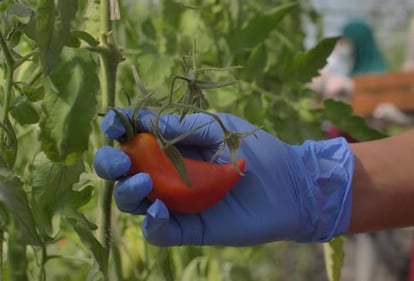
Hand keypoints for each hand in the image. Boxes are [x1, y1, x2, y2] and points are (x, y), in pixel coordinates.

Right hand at [93, 109, 354, 245]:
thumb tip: (139, 119)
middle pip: (123, 171)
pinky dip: (151, 223)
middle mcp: (167, 174)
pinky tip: (160, 210)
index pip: (133, 137)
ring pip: (134, 203)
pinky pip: (158, 232)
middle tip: (120, 161)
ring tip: (145, 183)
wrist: (290, 184)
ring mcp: (176, 202)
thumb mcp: (218, 127)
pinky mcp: (189, 228)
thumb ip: (181, 125)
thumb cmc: (254, 150)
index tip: (114, 124)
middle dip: (110, 164)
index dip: (117, 130)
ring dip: (128, 192)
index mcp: (171, 145)